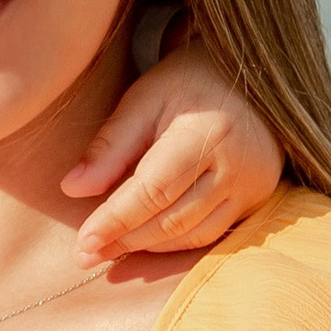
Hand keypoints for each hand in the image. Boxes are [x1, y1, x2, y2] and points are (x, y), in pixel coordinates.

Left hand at [62, 49, 284, 260]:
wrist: (248, 76)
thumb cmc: (188, 82)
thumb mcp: (144, 99)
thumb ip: (111, 145)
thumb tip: (73, 189)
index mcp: (210, 132)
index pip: (154, 191)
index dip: (116, 220)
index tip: (83, 242)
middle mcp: (238, 165)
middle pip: (172, 220)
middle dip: (125, 240)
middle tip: (85, 255)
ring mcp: (253, 185)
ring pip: (193, 235)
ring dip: (147, 249)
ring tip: (108, 251)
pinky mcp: (258, 198)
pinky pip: (212, 234)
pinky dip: (174, 244)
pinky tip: (144, 244)